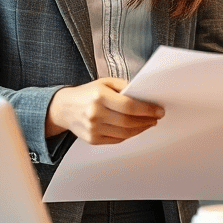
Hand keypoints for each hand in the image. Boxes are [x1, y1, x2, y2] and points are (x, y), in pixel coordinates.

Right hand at [45, 78, 163, 144]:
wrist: (64, 108)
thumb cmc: (87, 93)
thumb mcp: (105, 83)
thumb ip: (124, 87)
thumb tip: (144, 95)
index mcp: (99, 96)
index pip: (129, 106)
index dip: (147, 110)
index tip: (159, 110)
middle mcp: (95, 113)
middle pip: (128, 121)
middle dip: (147, 120)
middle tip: (156, 117)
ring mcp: (93, 128)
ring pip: (125, 133)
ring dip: (141, 129)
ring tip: (149, 123)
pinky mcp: (92, 139)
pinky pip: (117, 139)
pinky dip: (129, 135)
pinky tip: (136, 129)